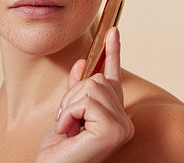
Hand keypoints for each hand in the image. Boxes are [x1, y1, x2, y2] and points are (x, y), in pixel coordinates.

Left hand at [35, 28, 133, 162]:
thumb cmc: (58, 150)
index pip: (113, 77)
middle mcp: (125, 121)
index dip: (113, 52)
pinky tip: (69, 131)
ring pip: (92, 86)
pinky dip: (70, 113)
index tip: (112, 31)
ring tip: (68, 127)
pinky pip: (87, 101)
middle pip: (97, 79)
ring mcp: (122, 127)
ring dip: (70, 105)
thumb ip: (76, 89)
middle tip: (66, 120)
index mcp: (114, 115)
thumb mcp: (66, 112)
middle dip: (73, 95)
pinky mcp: (113, 131)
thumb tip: (81, 62)